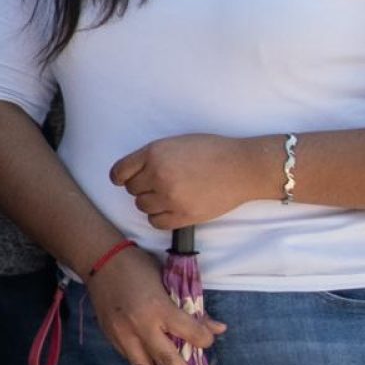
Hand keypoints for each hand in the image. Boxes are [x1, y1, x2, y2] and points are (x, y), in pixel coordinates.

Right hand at [87, 244, 219, 364]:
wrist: (98, 261)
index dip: (203, 340)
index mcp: (159, 308)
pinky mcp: (112, 339)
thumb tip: (217, 330)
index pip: (190, 333)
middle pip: (167, 360)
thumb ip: (190, 310)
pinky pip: (131, 360)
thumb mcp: (167, 281)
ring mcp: (123, 335)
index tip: (207, 342)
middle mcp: (141, 326)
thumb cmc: (137, 267)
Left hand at [109, 134, 273, 234]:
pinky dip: (160, 217)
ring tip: (169, 195)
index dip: (120, 176)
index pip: (120, 171)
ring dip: (151, 202)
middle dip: (142, 187)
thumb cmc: (213, 151)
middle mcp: (158, 175)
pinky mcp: (183, 215)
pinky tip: (172, 209)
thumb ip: (153, 156)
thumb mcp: (177, 143)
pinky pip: (156, 222)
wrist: (244, 167)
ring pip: (142, 206)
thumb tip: (133, 171)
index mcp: (155, 153)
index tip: (123, 180)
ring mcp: (170, 197)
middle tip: (160, 184)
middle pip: (132, 190)